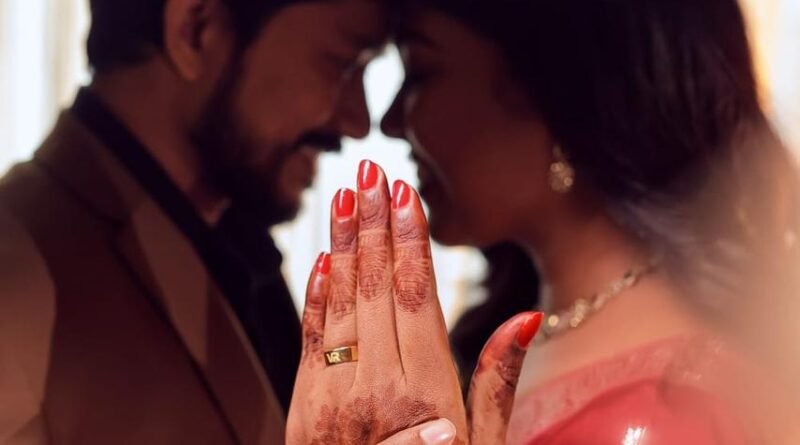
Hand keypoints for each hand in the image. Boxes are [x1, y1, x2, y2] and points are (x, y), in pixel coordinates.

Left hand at [287, 160, 541, 444]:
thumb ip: (500, 383)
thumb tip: (526, 320)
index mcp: (427, 394)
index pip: (416, 295)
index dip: (409, 239)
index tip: (404, 193)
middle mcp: (376, 385)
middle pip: (375, 286)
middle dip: (371, 223)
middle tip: (370, 170)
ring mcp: (333, 395)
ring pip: (338, 301)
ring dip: (340, 244)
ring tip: (342, 195)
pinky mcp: (304, 406)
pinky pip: (309, 337)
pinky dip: (315, 294)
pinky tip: (320, 259)